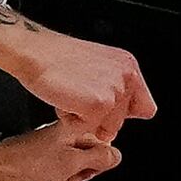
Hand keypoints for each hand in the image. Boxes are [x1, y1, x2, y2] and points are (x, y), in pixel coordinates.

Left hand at [0, 122, 123, 180]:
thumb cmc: (29, 163)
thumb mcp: (73, 163)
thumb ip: (99, 158)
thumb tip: (116, 155)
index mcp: (76, 128)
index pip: (105, 144)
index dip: (98, 162)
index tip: (86, 169)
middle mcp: (67, 134)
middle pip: (91, 159)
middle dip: (80, 175)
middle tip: (66, 178)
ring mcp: (55, 146)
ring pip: (75, 168)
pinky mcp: (45, 157)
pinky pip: (61, 172)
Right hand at [9, 29, 156, 144]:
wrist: (35, 52)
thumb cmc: (57, 59)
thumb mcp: (98, 67)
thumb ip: (114, 88)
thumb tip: (118, 122)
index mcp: (128, 66)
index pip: (145, 108)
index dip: (122, 115)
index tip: (105, 111)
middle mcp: (127, 76)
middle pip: (121, 123)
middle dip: (97, 119)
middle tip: (77, 97)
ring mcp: (115, 90)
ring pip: (104, 128)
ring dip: (83, 120)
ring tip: (70, 96)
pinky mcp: (100, 104)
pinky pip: (86, 129)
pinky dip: (70, 122)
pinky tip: (64, 101)